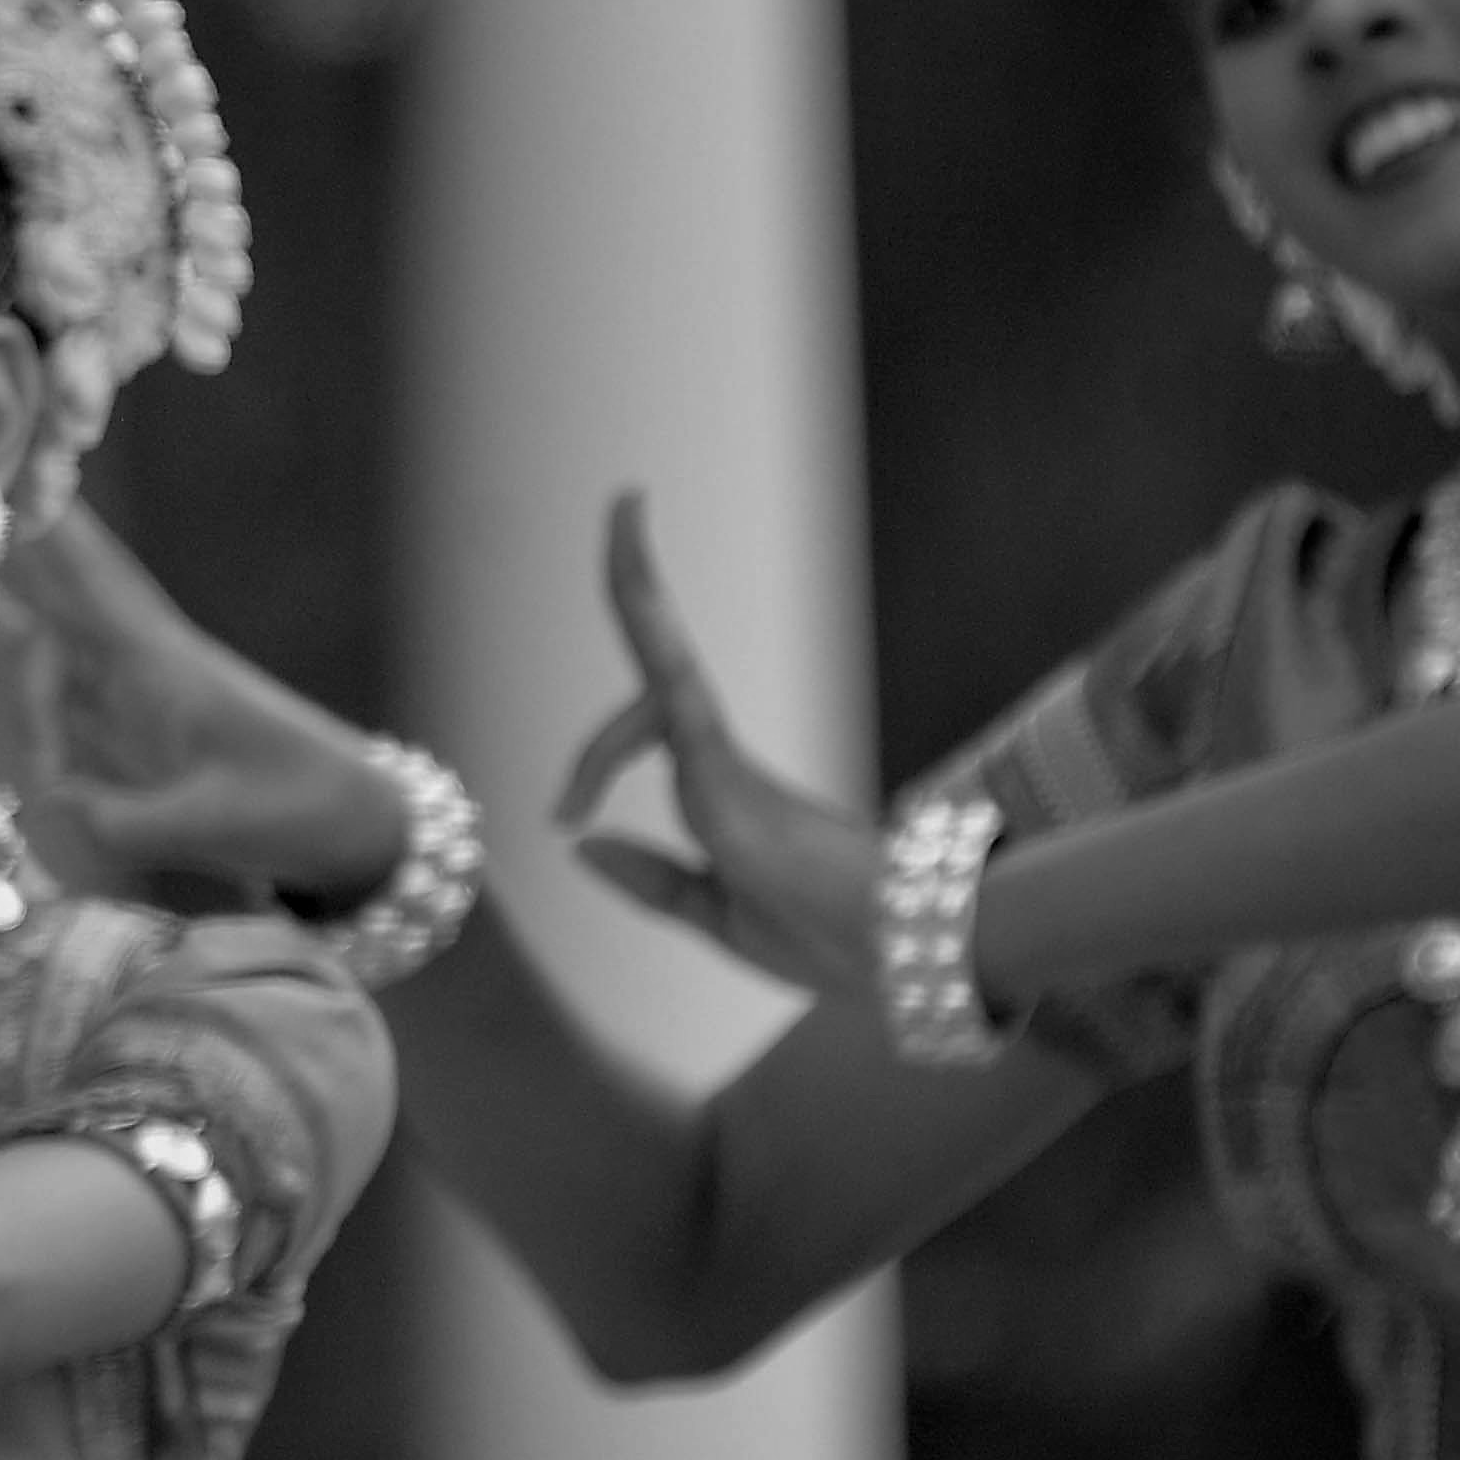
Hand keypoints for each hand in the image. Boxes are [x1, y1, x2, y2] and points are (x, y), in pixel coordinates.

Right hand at [3, 498, 409, 900]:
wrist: (356, 821)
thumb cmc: (297, 807)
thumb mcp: (213, 824)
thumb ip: (123, 821)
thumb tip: (45, 801)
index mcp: (167, 667)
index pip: (93, 582)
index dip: (49, 532)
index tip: (11, 474)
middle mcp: (147, 671)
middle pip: (57, 613)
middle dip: (14, 567)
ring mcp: (143, 703)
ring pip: (59, 669)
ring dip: (34, 700)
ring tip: (53, 776)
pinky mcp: (143, 738)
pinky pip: (74, 713)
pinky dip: (48, 723)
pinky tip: (44, 752)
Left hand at [557, 490, 872, 990]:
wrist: (890, 952)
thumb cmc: (824, 937)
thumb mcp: (715, 913)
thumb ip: (654, 880)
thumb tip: (583, 848)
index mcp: (717, 791)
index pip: (650, 726)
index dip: (598, 756)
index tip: (568, 814)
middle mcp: (715, 760)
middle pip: (649, 679)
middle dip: (630, 600)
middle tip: (626, 507)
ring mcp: (715, 756)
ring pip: (654, 661)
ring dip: (625, 617)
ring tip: (625, 526)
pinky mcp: (716, 762)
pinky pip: (665, 671)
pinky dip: (642, 603)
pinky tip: (630, 536)